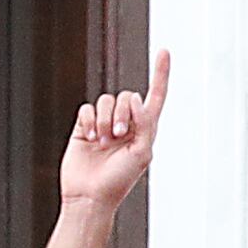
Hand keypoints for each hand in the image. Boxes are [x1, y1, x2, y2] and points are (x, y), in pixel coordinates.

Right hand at [57, 53, 171, 213]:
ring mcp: (104, 124)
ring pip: (106, 100)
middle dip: (122, 114)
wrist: (90, 197)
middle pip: (126, 96)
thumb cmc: (119, 181)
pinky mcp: (84, 127)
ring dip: (104, 120)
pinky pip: (87, 108)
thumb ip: (145, 123)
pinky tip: (89, 139)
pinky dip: (88, 121)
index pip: (156, 95)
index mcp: (145, 129)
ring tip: (102, 141)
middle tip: (118, 136)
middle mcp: (126, 123)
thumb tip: (134, 98)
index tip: (163, 51)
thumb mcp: (142, 153)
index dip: (160, 73)